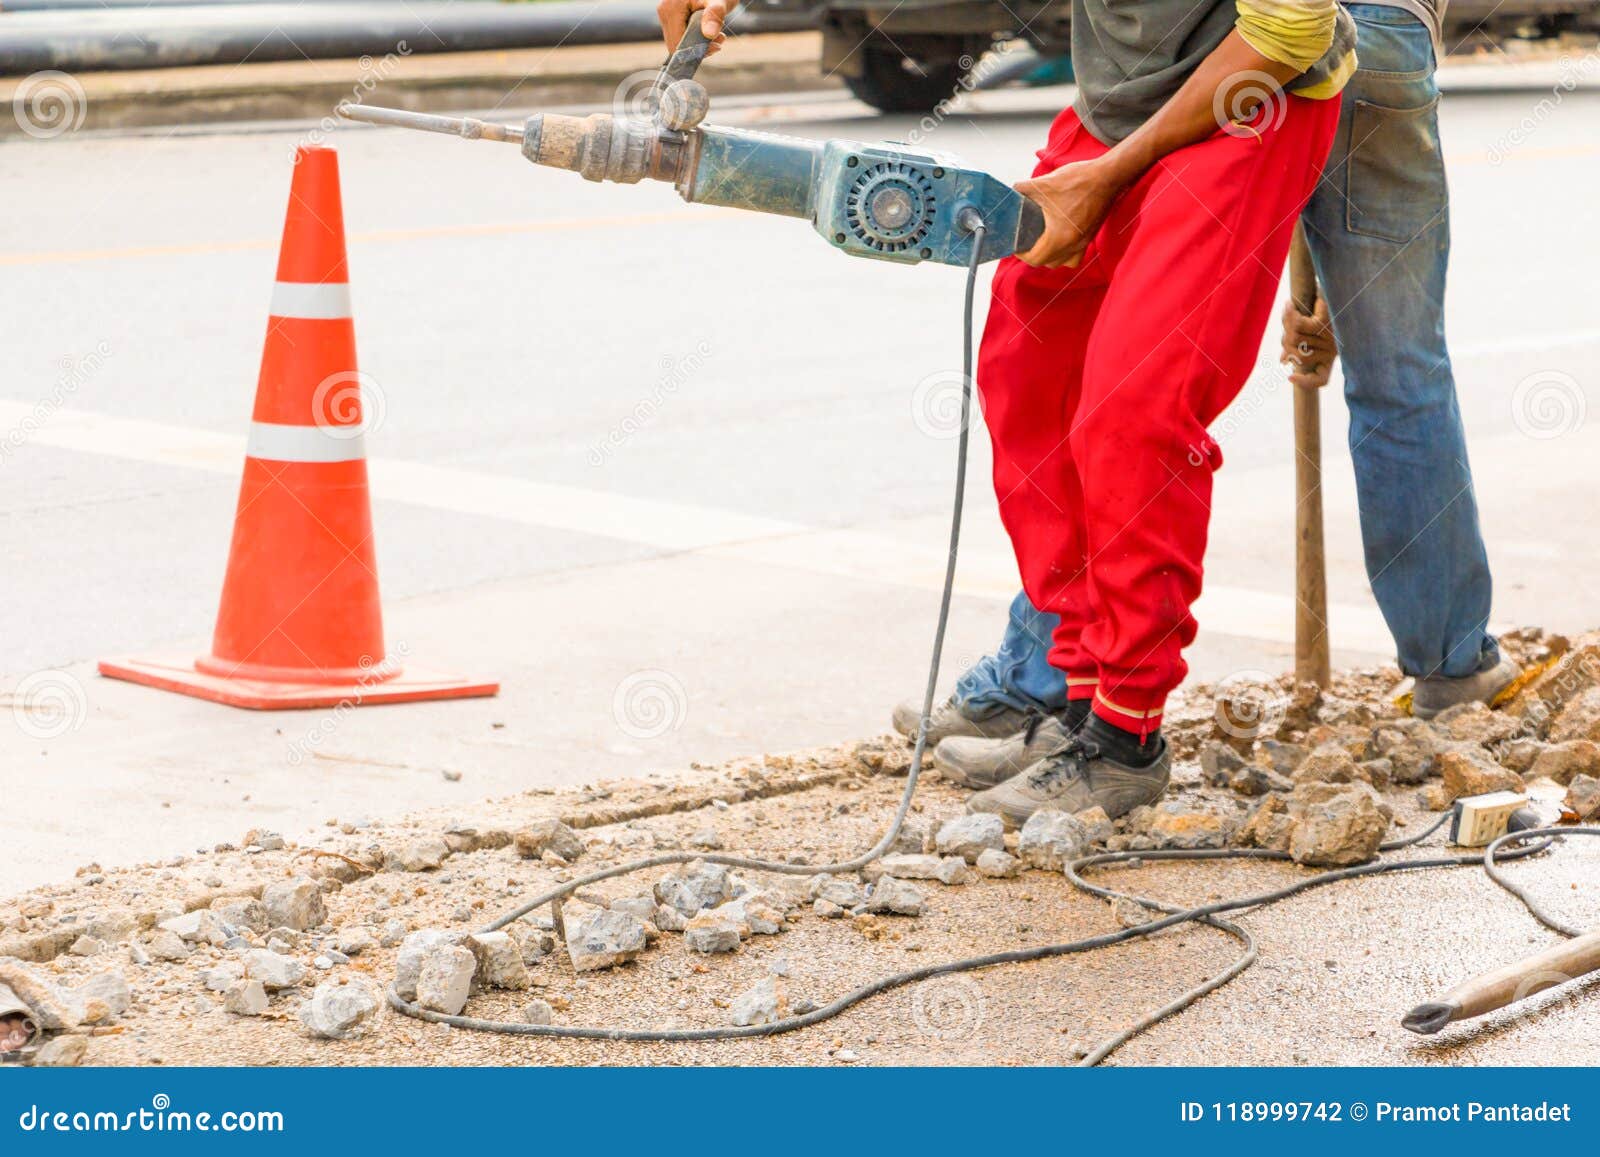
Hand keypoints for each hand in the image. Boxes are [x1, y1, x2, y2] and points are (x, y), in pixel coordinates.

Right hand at [657, 0, 737, 53]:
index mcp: (671, 8)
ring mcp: (665, 15)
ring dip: (698, 45)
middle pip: (676, 45)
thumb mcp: (719, 2)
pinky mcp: (670, 17)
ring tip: (717, 35)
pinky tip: (708, 32)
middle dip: (699, 48)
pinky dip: (695, 39)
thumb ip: (714, 16)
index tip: (717, 45)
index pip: (677, 44)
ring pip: (678, 43)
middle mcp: (664, 12)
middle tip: (719, 39)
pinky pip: (680, 36)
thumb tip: (709, 34)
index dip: (696, 51)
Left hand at [1013, 157, 1127, 267]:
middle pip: (1048, 263)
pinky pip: (1076, 254)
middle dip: (1034, 255)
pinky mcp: (1091, 235)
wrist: (1107, 176)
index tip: (1016, 244)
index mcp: (1059, 238)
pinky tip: (1060, 236)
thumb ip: (1022, 189)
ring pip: (1064, 261)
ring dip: (1051, 256)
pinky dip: (1066, 251)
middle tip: (1026, 241)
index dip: (1022, 255)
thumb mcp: (1043, 183)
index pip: (1035, 259)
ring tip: (1042, 241)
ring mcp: (1084, 242)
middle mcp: (1073, 245)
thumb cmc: (1077, 180)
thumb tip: (1010, 192)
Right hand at [1279, 298, 1336, 388]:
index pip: (1321, 379)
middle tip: (1287, 319)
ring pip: (1294, 340)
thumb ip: (1299, 345)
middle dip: (1286, 340)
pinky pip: (1298, 326)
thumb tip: (1282, 360)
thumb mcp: (1314, 330)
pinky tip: (1288, 306)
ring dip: (1287, 325)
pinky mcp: (1323, 322)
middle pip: (1297, 357)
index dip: (1305, 382)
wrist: (1347, 285)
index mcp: (1332, 355)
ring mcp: (1328, 337)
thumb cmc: (1332, 306)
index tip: (1289, 377)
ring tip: (1290, 309)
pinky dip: (1289, 317)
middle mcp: (1332, 349)